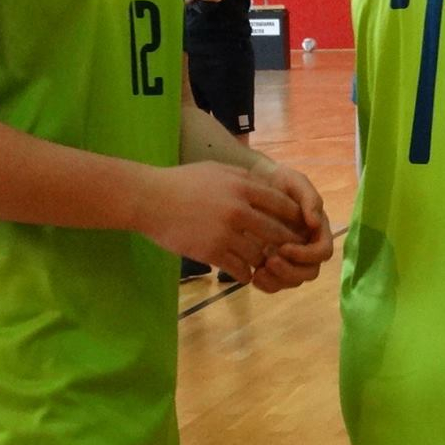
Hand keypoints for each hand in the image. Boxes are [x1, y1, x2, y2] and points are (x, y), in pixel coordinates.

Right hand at [139, 161, 303, 280]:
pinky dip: (245, 274)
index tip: (295, 226)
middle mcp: (239, 210)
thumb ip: (242, 177)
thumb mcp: (216, 170)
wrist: (149, 199)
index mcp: (243, 187)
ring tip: (263, 265)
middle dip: (285, 244)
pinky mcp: (211, 252)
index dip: (293, 218)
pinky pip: (240, 269)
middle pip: (276, 232)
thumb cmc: (181, 181)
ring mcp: (225, 233)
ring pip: (259, 254)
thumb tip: (264, 184)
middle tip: (287, 251)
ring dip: (262, 261)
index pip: (282, 205)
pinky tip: (244, 273)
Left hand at [248, 161, 334, 292]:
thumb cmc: (279, 181)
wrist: (254, 183)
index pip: (322, 252)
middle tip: (270, 261)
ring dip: (277, 280)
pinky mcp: (272, 265)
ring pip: (292, 281)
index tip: (284, 247)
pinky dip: (266, 284)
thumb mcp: (296, 182)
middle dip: (291, 271)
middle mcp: (306, 248)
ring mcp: (290, 259)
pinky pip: (275, 284)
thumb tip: (315, 222)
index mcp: (317, 231)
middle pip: (309, 272)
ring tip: (259, 272)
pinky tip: (253, 276)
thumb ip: (310, 199)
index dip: (307, 255)